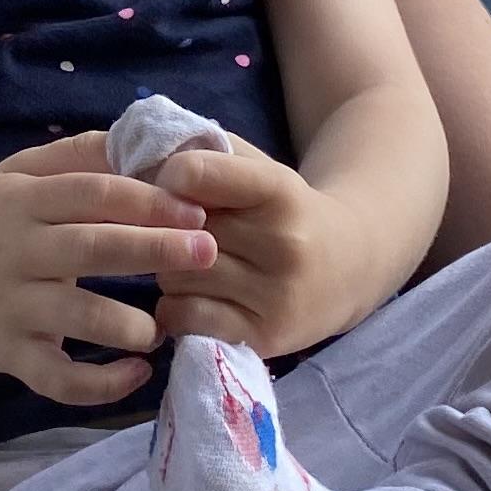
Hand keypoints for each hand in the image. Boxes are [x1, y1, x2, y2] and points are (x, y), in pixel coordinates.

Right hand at [0, 132, 214, 408]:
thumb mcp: (14, 176)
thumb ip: (74, 157)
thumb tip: (139, 137)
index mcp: (25, 202)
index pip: (93, 192)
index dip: (148, 199)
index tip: (197, 208)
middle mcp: (19, 251)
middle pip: (94, 247)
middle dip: (154, 249)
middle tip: (208, 253)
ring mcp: (12, 307)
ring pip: (79, 317)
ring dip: (129, 323)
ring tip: (162, 326)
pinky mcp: (7, 355)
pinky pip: (58, 379)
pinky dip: (101, 384)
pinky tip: (137, 374)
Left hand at [148, 140, 412, 356]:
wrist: (350, 266)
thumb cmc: (287, 211)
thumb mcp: (260, 169)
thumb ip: (207, 153)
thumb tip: (140, 161)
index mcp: (281, 190)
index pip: (197, 173)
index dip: (170, 177)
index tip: (173, 185)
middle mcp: (285, 243)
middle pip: (179, 232)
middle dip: (168, 229)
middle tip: (182, 230)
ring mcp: (277, 295)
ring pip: (176, 277)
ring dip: (170, 270)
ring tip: (194, 265)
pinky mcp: (265, 337)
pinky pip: (184, 318)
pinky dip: (175, 308)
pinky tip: (195, 297)